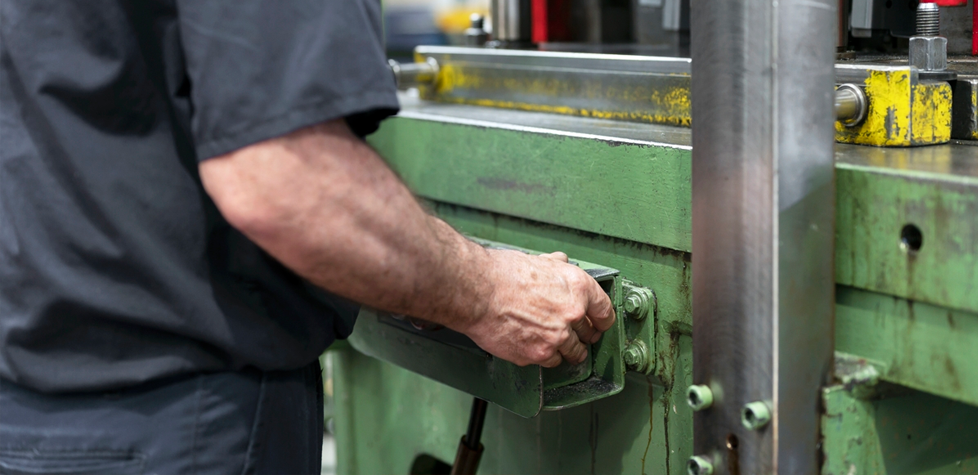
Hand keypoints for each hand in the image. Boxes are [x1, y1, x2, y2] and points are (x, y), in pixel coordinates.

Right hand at [459, 249, 615, 367]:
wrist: (477, 292)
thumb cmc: (501, 274)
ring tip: (557, 344)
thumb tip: (560, 263)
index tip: (600, 323)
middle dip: (584, 335)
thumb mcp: (537, 261)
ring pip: (573, 353)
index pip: (605, 311)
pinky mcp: (537, 355)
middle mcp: (572, 314)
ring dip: (568, 350)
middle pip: (590, 334)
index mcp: (578, 288)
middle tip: (578, 335)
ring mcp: (556, 338)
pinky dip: (545, 357)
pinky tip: (536, 347)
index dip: (603, 319)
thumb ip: (555, 267)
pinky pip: (550, 362)